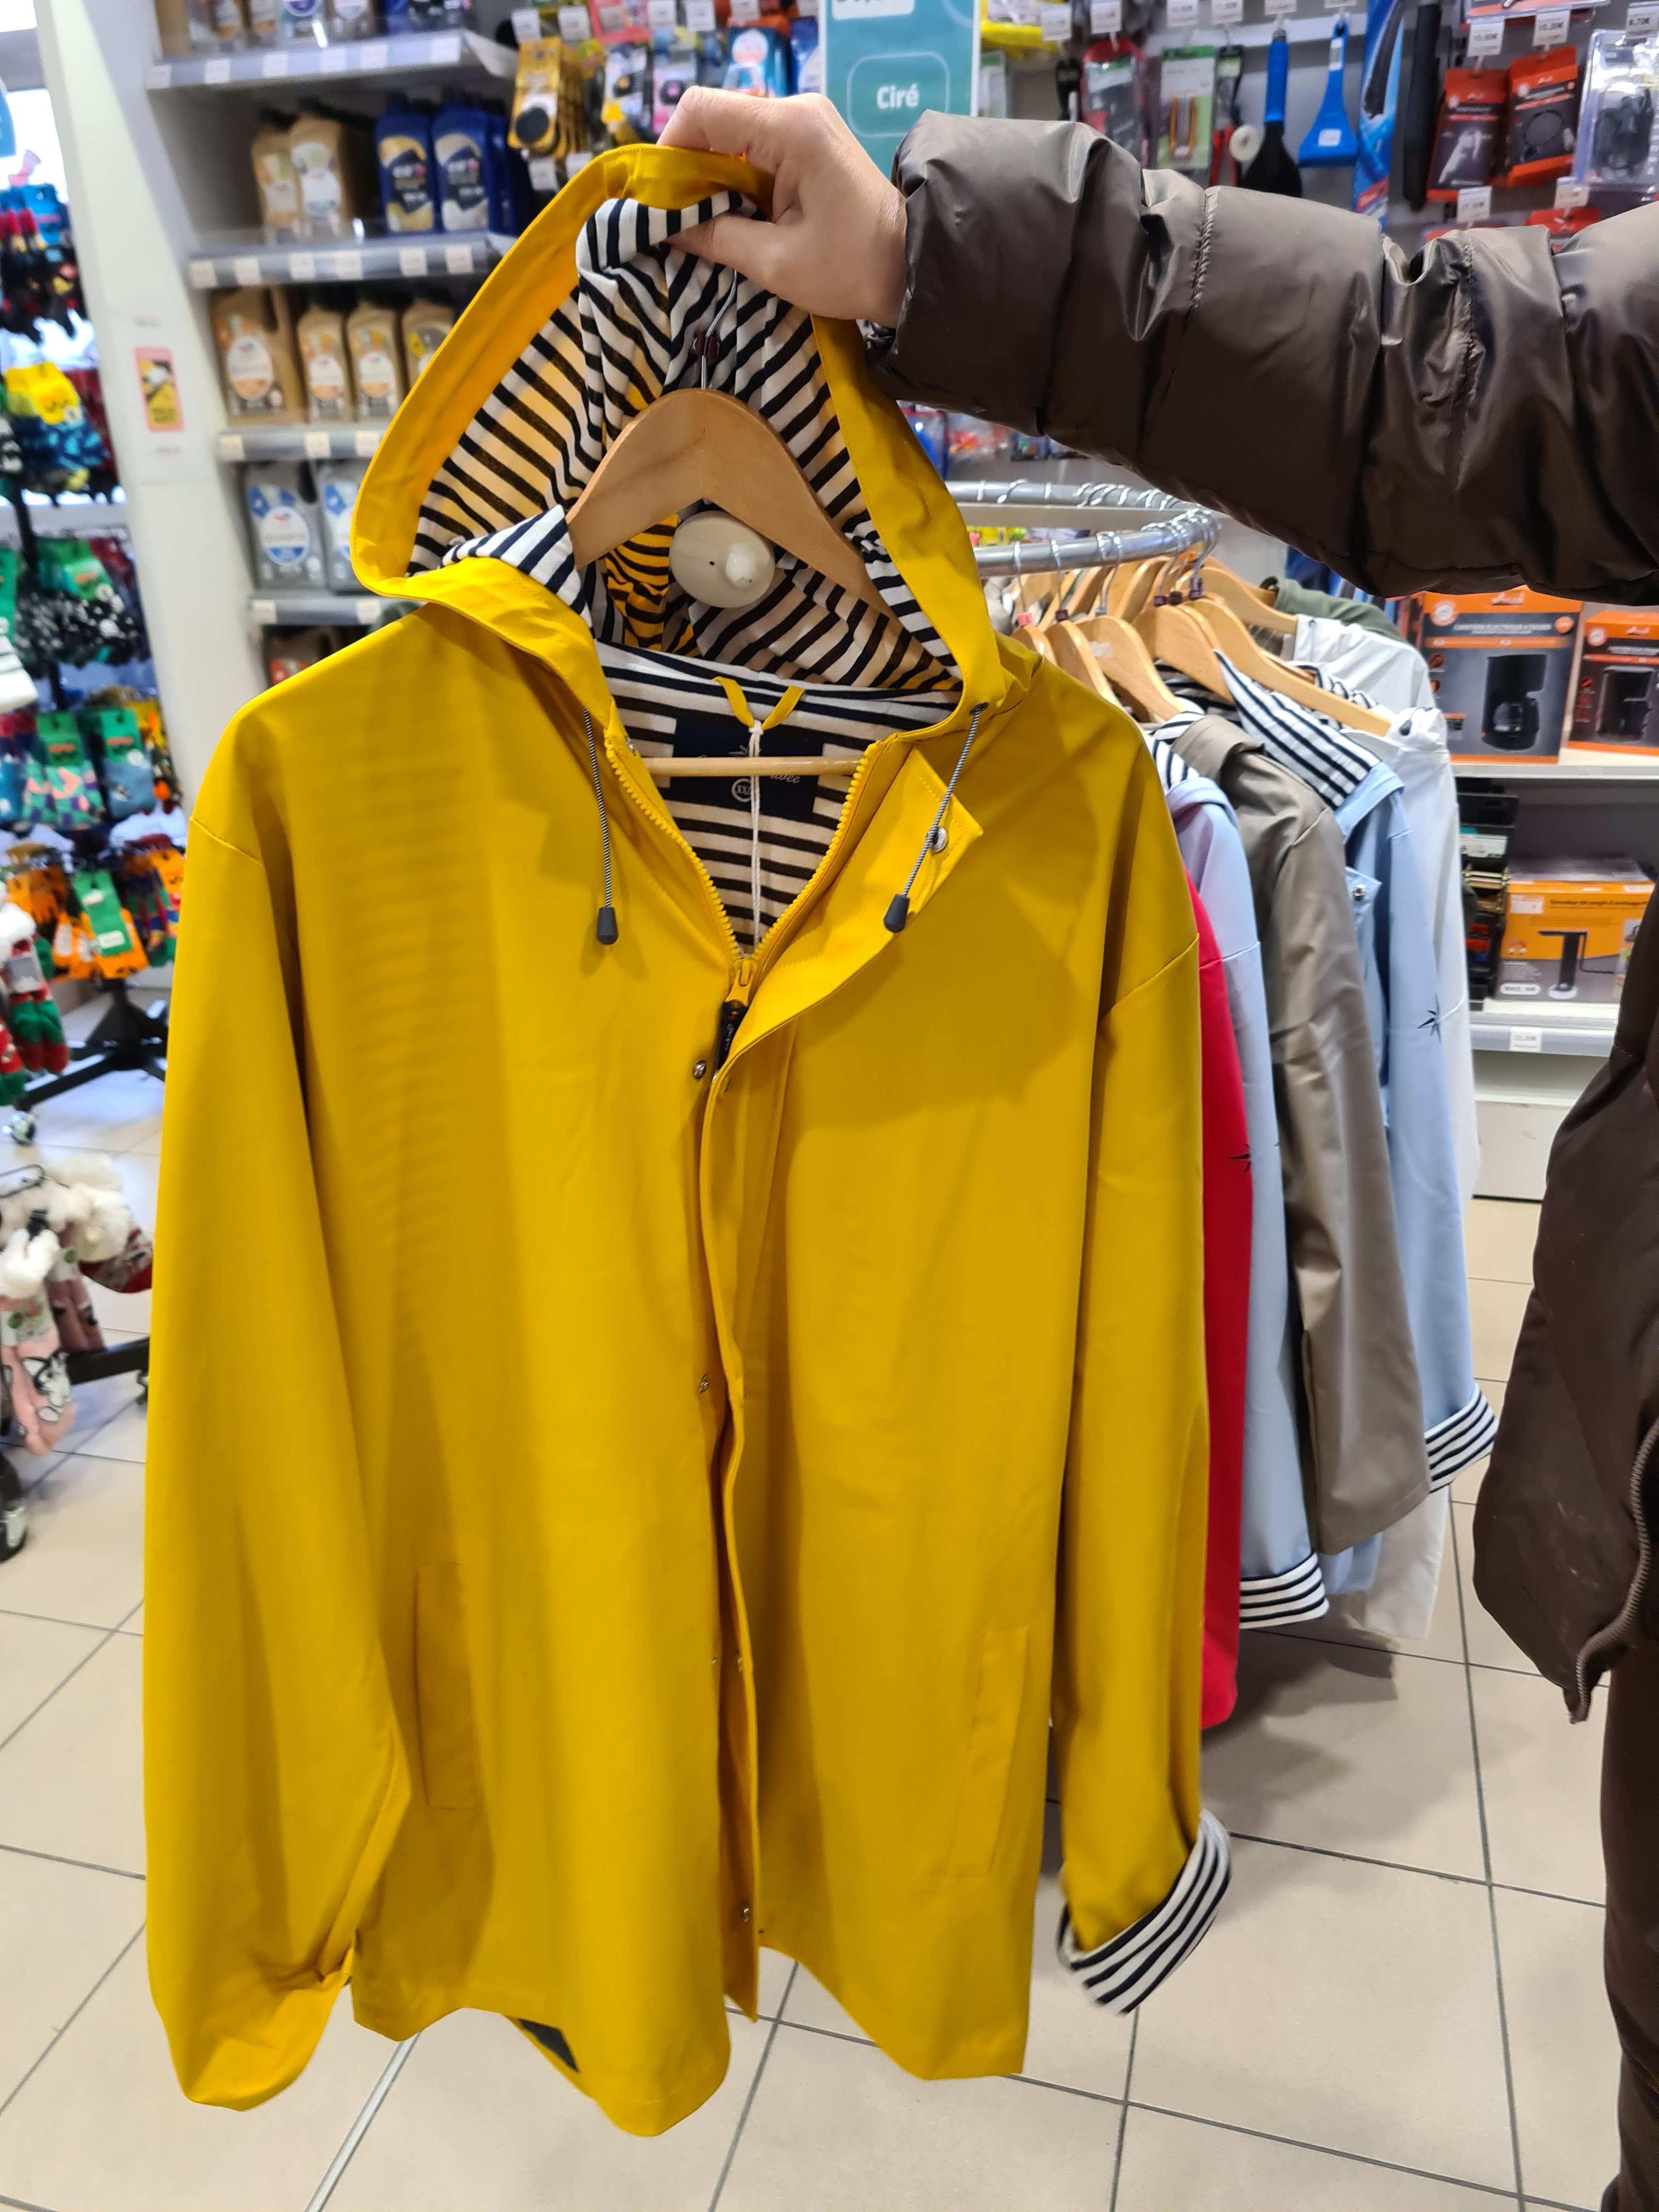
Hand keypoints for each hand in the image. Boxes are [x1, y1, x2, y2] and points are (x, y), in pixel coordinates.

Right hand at [657, 91, 907, 327]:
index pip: (701, 111)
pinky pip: (754, 147)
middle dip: (688, 168)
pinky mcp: (809, 140)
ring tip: (706, 222)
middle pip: (714, 119)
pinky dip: (735, 178)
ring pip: (731, 134)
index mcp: (789, 129)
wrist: (914, 267)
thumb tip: (667, 229)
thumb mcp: (776, 263)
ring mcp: (805, 122)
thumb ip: (717, 238)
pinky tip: (734, 214)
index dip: (668, 151)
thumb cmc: (853, 268)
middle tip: (679, 219)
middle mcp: (796, 110)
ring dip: (711, 176)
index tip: (660, 199)